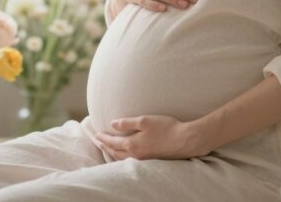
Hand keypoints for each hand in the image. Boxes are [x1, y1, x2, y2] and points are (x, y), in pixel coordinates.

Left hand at [95, 115, 210, 160]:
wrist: (185, 141)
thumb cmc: (166, 128)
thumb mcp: (145, 121)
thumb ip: (127, 123)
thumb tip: (112, 124)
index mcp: (132, 144)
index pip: (112, 142)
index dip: (103, 138)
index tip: (96, 134)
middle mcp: (135, 154)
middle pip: (115, 152)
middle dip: (105, 146)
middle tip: (98, 141)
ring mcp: (144, 159)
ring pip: (122, 158)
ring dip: (113, 153)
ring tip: (108, 148)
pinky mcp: (151, 160)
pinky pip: (131, 160)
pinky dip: (123, 156)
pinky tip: (126, 154)